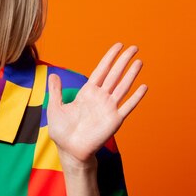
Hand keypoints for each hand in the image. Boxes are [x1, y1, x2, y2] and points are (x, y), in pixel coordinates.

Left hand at [47, 43, 147, 164]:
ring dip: (131, 75)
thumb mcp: (55, 107)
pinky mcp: (114, 121)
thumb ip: (56, 91)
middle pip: (114, 75)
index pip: (100, 71)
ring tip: (139, 61)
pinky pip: (127, 107)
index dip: (109, 58)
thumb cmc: (62, 131)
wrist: (69, 150)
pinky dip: (135, 97)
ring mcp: (108, 108)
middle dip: (123, 61)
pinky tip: (143, 87)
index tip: (118, 46)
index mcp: (87, 93)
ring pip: (122, 87)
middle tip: (134, 47)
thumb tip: (53, 74)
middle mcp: (100, 98)